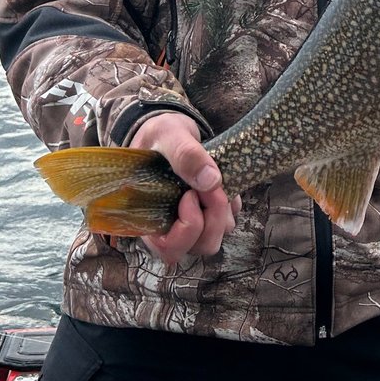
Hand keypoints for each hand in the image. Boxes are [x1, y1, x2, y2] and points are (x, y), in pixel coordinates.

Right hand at [129, 113, 240, 264]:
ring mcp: (191, 222)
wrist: (171, 131)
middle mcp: (169, 227)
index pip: (169, 248)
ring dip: (222, 210)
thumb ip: (185, 155)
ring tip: (216, 180)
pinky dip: (230, 204)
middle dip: (213, 217)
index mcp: (149, 218)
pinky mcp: (209, 213)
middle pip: (200, 245)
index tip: (190, 194)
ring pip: (217, 236)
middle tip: (212, 184)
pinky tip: (221, 181)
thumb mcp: (168, 134)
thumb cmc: (160, 135)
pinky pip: (228, 220)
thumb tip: (211, 181)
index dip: (187, 228)